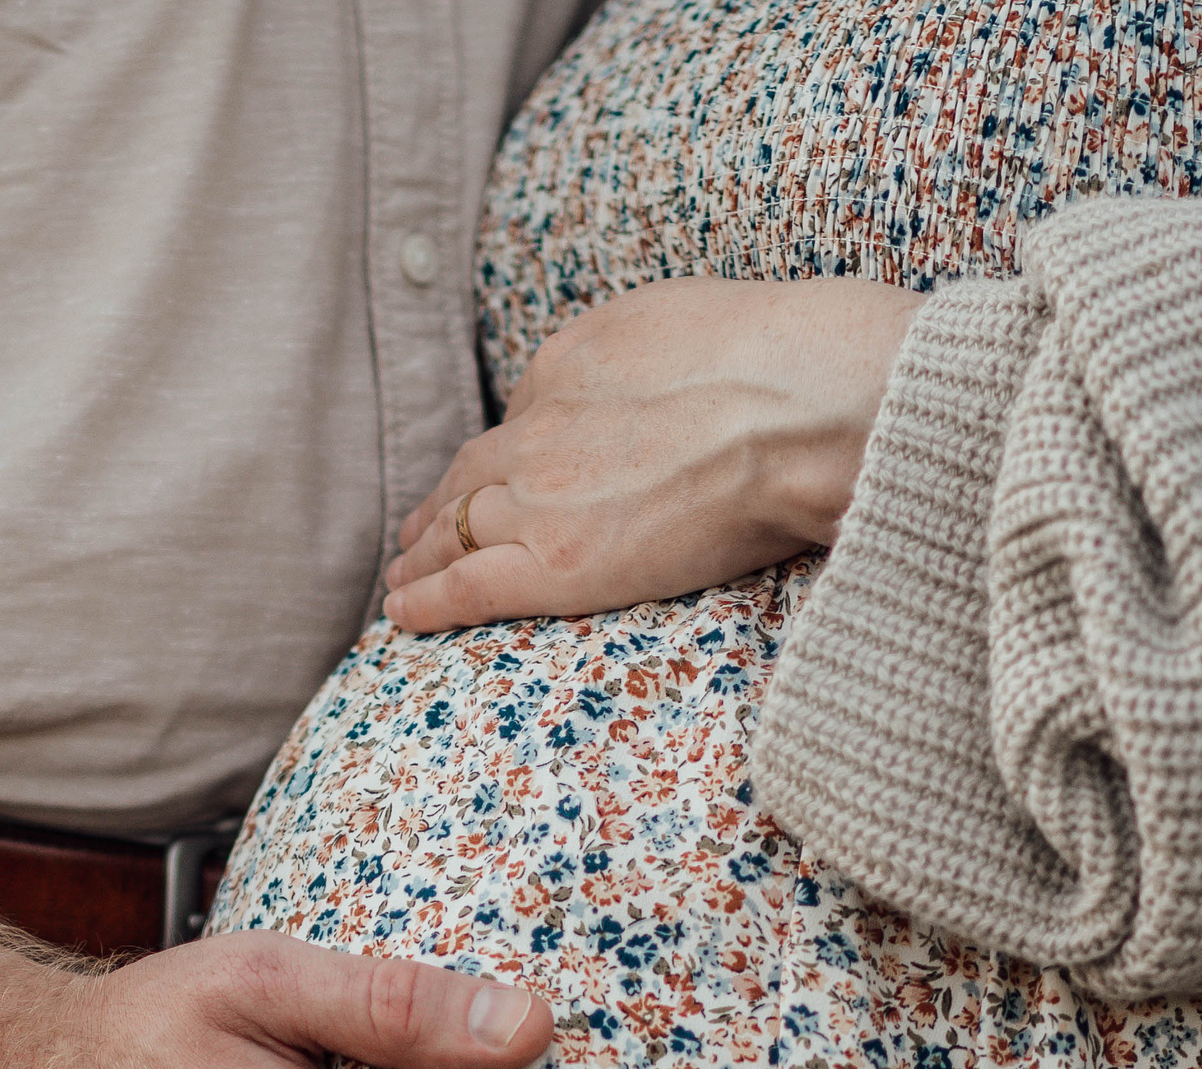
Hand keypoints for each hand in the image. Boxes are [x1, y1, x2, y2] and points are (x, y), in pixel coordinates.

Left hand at [384, 275, 920, 631]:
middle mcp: (539, 429)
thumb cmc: (784, 362)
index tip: (493, 476)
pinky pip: (466, 586)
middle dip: (441, 505)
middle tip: (418, 531)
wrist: (799, 411)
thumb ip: (642, 354)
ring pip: (455, 530)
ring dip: (421, 554)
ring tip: (403, 574)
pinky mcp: (554, 563)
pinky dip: (425, 600)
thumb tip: (637, 379)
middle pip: (472, 475)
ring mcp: (540, 498)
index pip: (524, 417)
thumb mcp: (690, 321)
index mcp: (569, 364)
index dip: (504, 455)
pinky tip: (401, 613)